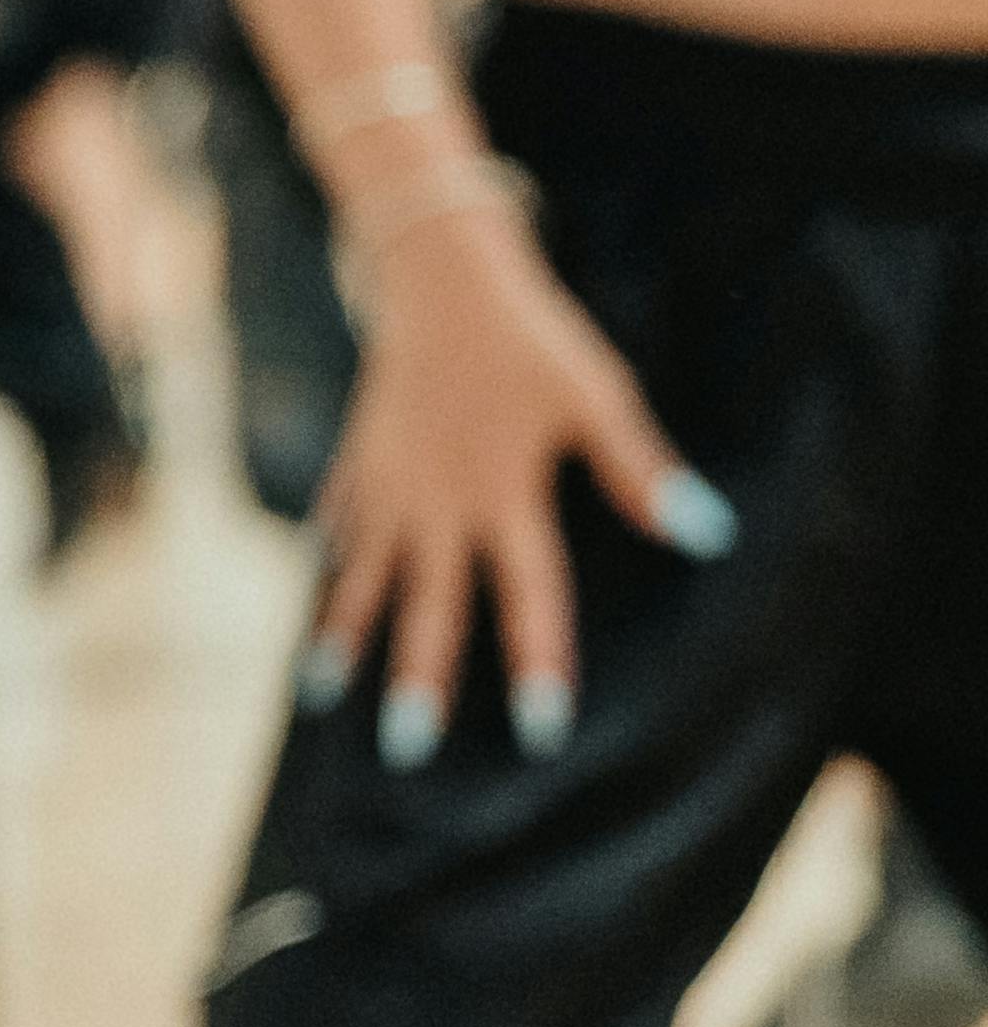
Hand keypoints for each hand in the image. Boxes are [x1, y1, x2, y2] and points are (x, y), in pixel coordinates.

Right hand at [298, 182, 721, 757]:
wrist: (436, 278)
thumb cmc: (531, 338)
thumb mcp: (596, 396)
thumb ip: (641, 469)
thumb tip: (706, 533)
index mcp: (503, 495)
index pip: (526, 596)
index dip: (536, 664)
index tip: (539, 730)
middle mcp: (437, 502)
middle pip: (427, 605)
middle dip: (416, 678)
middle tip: (407, 748)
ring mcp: (388, 485)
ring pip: (362, 575)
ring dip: (344, 634)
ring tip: (320, 692)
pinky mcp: (361, 459)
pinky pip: (340, 524)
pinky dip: (330, 564)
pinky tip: (322, 593)